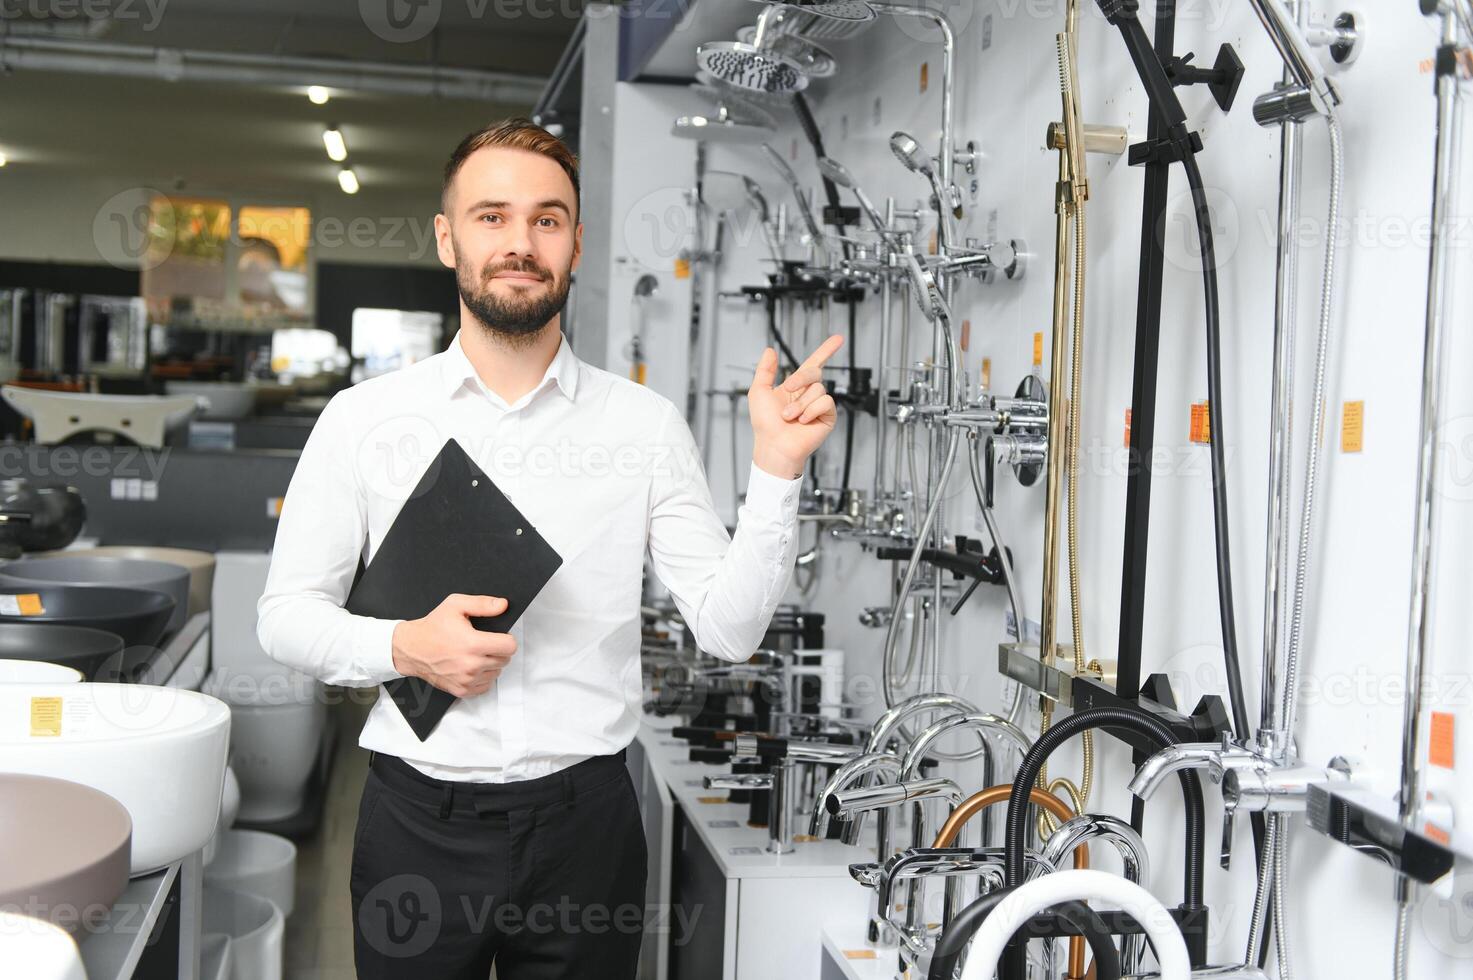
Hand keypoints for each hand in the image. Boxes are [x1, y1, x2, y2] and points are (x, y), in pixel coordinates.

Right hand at [391, 593, 517, 697]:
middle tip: (483, 643)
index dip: (507, 639)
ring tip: (474, 654)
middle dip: (498, 650)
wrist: (411, 649)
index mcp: (473, 644)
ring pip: (496, 673)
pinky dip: (482, 677)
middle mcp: (471, 665)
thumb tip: (503, 605)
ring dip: (491, 664)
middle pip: (505, 660)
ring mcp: (466, 680)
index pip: (510, 647)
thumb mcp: (455, 605)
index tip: (498, 636)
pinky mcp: (462, 690)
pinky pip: (485, 686)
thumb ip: (482, 604)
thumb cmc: (432, 627)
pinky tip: (471, 665)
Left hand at [748, 334, 844, 478]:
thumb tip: (770, 350)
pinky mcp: (827, 417)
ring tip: (790, 417)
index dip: (826, 350)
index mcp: (795, 386)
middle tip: (788, 389)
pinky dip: (811, 411)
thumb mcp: (758, 392)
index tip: (839, 339)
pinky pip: (825, 402)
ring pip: (818, 389)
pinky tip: (803, 422)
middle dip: (800, 379)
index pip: (813, 363)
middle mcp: (808, 394)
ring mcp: (818, 406)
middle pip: (814, 372)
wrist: (774, 446)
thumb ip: (765, 370)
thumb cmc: (765, 424)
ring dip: (800, 403)